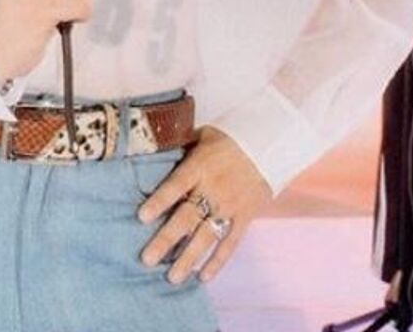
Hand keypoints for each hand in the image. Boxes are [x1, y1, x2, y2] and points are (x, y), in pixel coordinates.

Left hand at [137, 126, 272, 283]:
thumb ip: (180, 145)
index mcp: (199, 167)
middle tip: (147, 259)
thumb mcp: (202, 134)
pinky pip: (230, 243)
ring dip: (188, 258)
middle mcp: (213, 189)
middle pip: (187, 218)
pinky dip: (218, 261)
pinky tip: (203, 277)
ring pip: (206, 236)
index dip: (159, 201)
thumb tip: (151, 147)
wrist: (270, 145)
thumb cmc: (229, 138)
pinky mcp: (245, 217)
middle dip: (166, 240)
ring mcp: (230, 206)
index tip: (141, 217)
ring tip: (172, 277)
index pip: (176, 186)